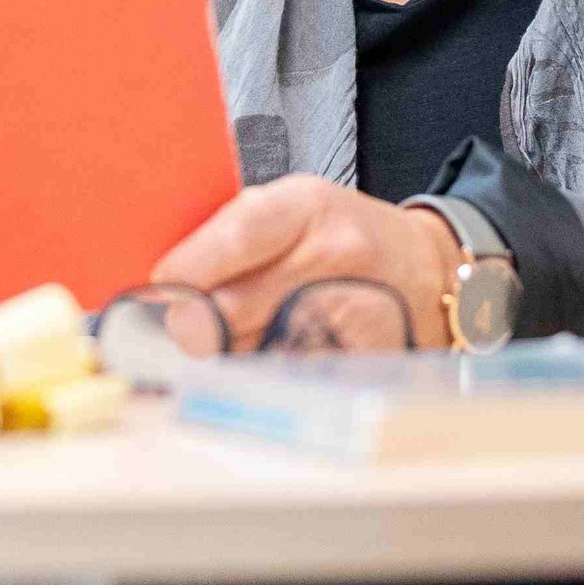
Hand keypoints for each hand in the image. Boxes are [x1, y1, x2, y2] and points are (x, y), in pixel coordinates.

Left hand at [152, 173, 461, 349]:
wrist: (426, 270)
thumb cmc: (340, 237)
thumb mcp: (293, 211)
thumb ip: (231, 239)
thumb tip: (163, 292)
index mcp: (306, 204)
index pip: (237, 235)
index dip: (188, 271)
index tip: (156, 295)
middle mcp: (335, 250)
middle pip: (236, 307)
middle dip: (191, 331)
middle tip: (169, 341)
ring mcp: (356, 302)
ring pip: (257, 350)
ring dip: (224, 361)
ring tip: (218, 354)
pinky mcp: (368, 351)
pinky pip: (295, 376)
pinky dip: (267, 381)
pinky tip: (263, 372)